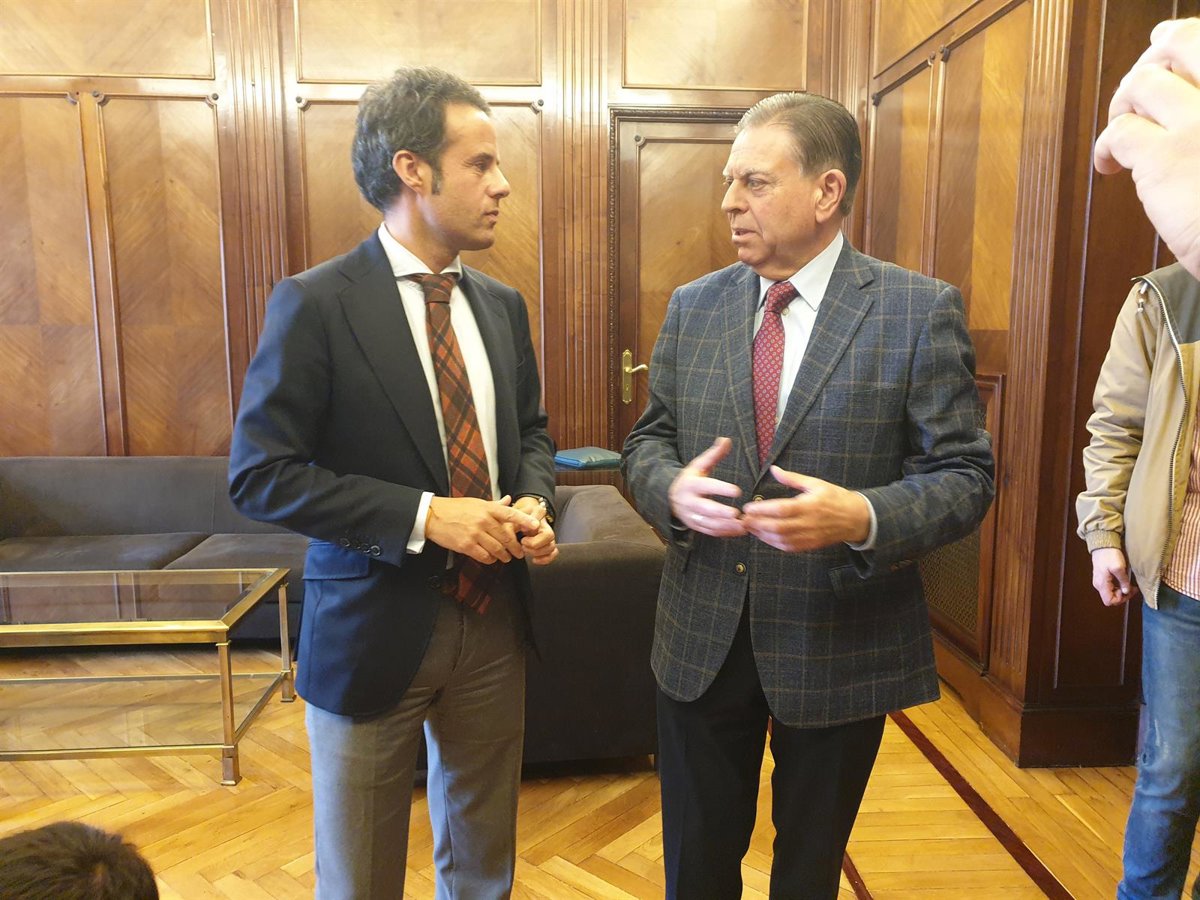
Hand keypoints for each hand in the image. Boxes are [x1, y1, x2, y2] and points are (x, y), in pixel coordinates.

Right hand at [425, 495, 540, 564]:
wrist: (433, 516)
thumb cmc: (455, 508)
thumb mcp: (476, 503)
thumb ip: (494, 505)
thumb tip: (508, 500)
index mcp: (487, 508)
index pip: (510, 514)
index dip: (525, 520)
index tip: (536, 526)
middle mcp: (483, 520)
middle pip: (506, 537)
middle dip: (515, 547)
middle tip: (519, 553)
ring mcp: (475, 534)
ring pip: (498, 549)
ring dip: (504, 556)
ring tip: (506, 558)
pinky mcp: (466, 545)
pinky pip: (485, 556)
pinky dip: (491, 559)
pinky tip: (491, 559)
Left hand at [513, 496, 558, 565]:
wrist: (516, 523)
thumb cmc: (513, 520)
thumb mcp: (509, 519)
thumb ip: (512, 523)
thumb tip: (520, 532)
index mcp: (536, 514)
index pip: (541, 512)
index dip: (533, 522)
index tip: (522, 529)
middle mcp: (545, 525)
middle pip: (549, 535)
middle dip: (535, 543)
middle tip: (523, 543)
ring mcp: (548, 536)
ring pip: (551, 546)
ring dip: (537, 552)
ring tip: (525, 549)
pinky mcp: (548, 545)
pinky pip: (553, 553)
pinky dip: (544, 559)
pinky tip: (534, 559)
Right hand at [668, 437, 745, 536]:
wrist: (670, 497)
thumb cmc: (691, 479)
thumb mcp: (699, 465)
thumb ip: (714, 454)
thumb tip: (726, 440)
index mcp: (691, 484)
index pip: (706, 486)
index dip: (721, 489)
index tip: (737, 490)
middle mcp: (689, 501)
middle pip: (705, 509)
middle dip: (720, 512)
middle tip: (737, 513)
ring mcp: (690, 516)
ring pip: (708, 523)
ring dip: (725, 526)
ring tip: (743, 525)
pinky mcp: (695, 526)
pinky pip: (709, 532)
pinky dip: (724, 533)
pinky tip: (739, 530)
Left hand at [740, 466, 869, 552]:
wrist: (856, 518)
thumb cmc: (835, 497)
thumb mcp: (816, 483)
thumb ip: (793, 478)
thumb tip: (773, 469)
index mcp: (810, 505)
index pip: (782, 509)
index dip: (763, 510)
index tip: (747, 508)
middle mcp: (809, 523)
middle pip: (778, 527)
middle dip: (757, 525)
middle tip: (742, 520)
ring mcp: (810, 536)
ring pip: (781, 539)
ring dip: (762, 535)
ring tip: (749, 528)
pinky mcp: (810, 545)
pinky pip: (788, 547)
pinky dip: (773, 543)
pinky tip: (763, 536)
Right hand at [1091, 547, 1139, 606]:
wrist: (1103, 545)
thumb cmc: (1109, 555)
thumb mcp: (1119, 568)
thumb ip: (1123, 581)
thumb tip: (1126, 591)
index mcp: (1101, 584)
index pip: (1109, 601)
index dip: (1120, 599)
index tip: (1127, 590)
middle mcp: (1099, 585)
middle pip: (1110, 598)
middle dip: (1123, 595)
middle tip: (1132, 588)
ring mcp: (1100, 581)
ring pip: (1111, 593)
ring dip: (1121, 591)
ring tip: (1129, 584)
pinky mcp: (1102, 578)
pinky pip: (1110, 588)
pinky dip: (1118, 587)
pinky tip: (1123, 581)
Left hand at [1094, 17, 1199, 278]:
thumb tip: (1182, 87)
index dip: (1178, 40)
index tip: (1162, 48)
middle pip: (1177, 42)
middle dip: (1148, 61)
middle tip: (1135, 93)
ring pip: (1141, 82)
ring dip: (1122, 104)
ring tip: (1122, 129)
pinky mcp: (1164, 157)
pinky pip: (1118, 133)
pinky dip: (1105, 147)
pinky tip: (1110, 166)